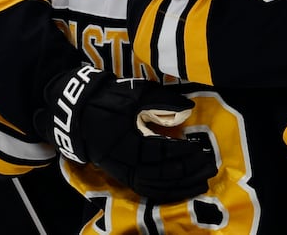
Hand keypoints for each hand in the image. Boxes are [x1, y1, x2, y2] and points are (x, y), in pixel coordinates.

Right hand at [35, 64, 215, 202]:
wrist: (77, 114)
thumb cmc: (108, 100)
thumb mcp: (134, 94)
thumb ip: (162, 100)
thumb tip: (188, 108)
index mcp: (127, 141)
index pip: (159, 152)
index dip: (181, 152)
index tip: (199, 148)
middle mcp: (124, 162)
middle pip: (160, 174)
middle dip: (187, 171)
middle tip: (209, 166)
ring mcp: (122, 172)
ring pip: (155, 187)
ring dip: (180, 186)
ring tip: (203, 182)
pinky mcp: (122, 176)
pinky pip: (146, 190)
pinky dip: (165, 193)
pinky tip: (182, 190)